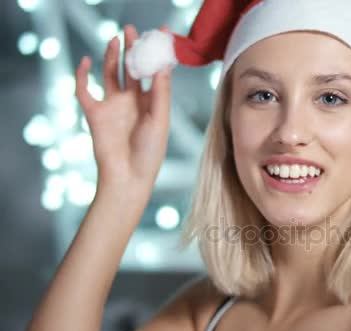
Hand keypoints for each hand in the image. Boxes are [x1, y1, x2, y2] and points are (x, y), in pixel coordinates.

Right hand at [75, 25, 171, 189]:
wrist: (128, 177)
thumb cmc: (150, 153)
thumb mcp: (160, 119)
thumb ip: (160, 92)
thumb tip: (163, 65)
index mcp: (152, 103)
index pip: (155, 72)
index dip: (157, 54)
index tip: (162, 34)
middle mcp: (132, 101)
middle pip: (132, 68)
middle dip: (132, 48)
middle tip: (133, 29)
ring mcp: (113, 106)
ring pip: (111, 74)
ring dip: (112, 56)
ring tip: (115, 38)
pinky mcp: (95, 114)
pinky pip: (85, 90)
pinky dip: (82, 75)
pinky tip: (86, 61)